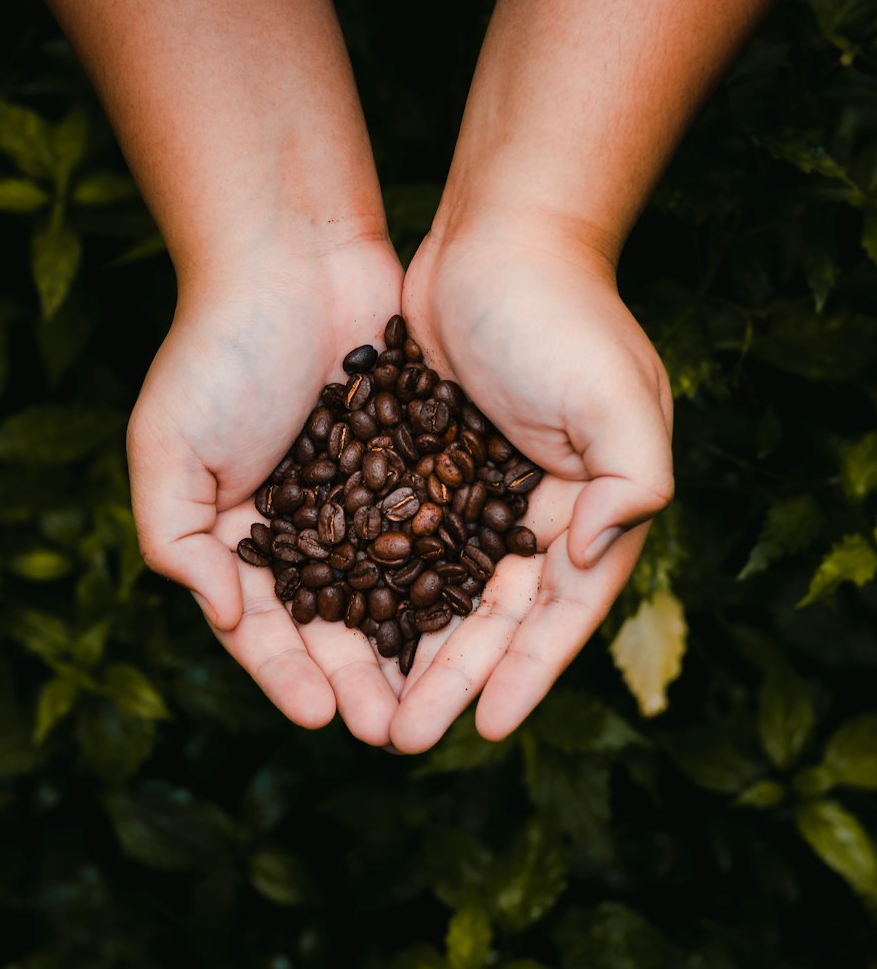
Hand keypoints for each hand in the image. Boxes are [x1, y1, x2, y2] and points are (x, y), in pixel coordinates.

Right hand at [127, 235, 407, 746]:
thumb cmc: (218, 348)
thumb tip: (222, 615)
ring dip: (412, 645)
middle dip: (358, 677)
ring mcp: (361, 496)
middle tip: (390, 727)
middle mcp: (303, 525)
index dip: (287, 673)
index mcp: (237, 534)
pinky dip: (453, 574)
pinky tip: (479, 615)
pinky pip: (437, 530)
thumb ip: (177, 538)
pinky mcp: (415, 461)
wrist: (293, 255)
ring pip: (391, 589)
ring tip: (438, 696)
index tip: (320, 716)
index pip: (261, 624)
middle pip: (333, 622)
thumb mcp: (166, 446)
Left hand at [389, 224, 673, 750]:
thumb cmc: (560, 312)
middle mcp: (536, 510)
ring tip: (368, 703)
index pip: (558, 612)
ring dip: (408, 647)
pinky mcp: (426, 462)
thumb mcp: (614, 395)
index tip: (485, 727)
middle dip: (452, 677)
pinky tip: (338, 624)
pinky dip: (374, 583)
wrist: (496, 232)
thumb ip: (630, 480)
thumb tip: (589, 558)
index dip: (525, 674)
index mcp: (589, 506)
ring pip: (438, 591)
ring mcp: (477, 487)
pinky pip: (399, 539)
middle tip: (404, 735)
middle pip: (490, 616)